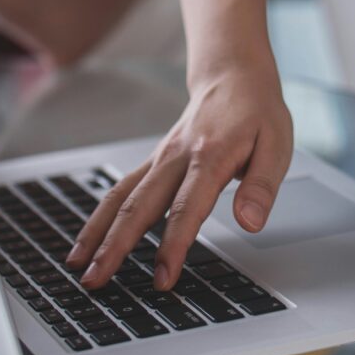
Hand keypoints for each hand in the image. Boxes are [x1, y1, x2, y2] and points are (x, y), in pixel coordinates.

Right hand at [67, 66, 293, 290]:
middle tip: (96, 280)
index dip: (173, 245)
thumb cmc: (257, 112)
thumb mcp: (277, 145)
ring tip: (77, 266)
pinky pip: (120, 189)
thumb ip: (262, 186)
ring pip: (120, 198)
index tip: (163, 277)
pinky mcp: (153, 162)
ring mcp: (160, 159)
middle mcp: (176, 158)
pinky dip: (100, 217)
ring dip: (97, 233)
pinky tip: (88, 240)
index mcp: (210, 157)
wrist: (232, 74)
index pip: (186, 208)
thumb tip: (250, 222)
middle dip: (115, 247)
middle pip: (139, 206)